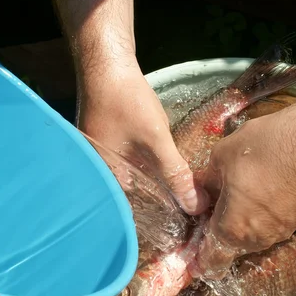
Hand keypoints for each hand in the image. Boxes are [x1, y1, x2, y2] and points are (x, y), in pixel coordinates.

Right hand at [78, 55, 208, 214]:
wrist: (108, 65)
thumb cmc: (127, 102)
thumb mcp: (156, 141)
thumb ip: (176, 174)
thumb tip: (196, 207)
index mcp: (104, 180)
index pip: (131, 215)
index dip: (157, 224)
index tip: (181, 230)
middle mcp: (100, 176)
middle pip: (133, 203)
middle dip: (159, 210)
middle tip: (187, 219)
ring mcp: (103, 161)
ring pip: (134, 186)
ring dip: (156, 193)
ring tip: (183, 205)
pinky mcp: (110, 149)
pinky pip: (132, 171)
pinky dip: (149, 176)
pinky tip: (167, 179)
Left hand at [191, 99, 295, 278]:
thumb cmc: (265, 147)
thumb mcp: (222, 156)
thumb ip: (206, 182)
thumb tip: (198, 194)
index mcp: (233, 228)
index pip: (211, 259)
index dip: (199, 261)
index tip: (191, 258)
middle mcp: (257, 238)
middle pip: (231, 249)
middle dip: (217, 238)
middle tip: (207, 215)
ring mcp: (280, 232)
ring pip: (250, 238)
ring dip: (238, 227)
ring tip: (230, 201)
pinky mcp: (295, 220)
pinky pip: (267, 227)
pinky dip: (256, 218)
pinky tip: (252, 196)